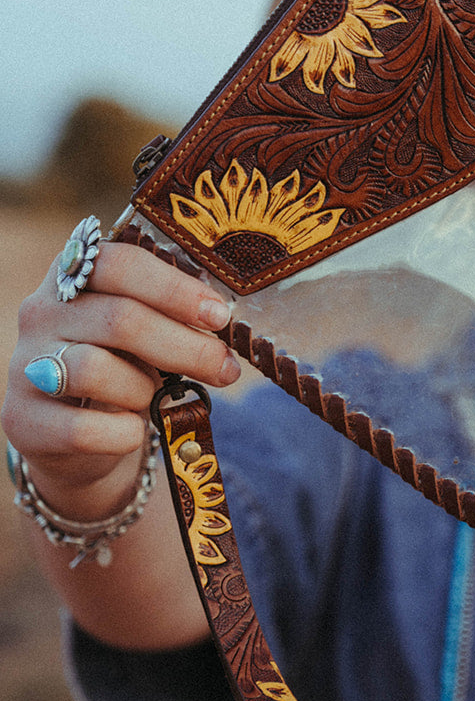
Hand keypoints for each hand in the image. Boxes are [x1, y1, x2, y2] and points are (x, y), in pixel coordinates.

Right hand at [3, 239, 238, 515]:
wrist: (75, 437)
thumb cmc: (122, 368)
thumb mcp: (146, 335)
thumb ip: (172, 318)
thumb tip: (221, 321)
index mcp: (73, 276)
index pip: (119, 263)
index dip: (174, 288)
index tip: (218, 315)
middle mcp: (40, 313)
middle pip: (118, 318)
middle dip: (184, 346)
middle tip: (224, 367)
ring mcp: (25, 366)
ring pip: (94, 370)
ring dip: (144, 389)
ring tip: (156, 397)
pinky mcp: (24, 419)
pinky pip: (84, 429)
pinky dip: (123, 433)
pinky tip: (133, 430)